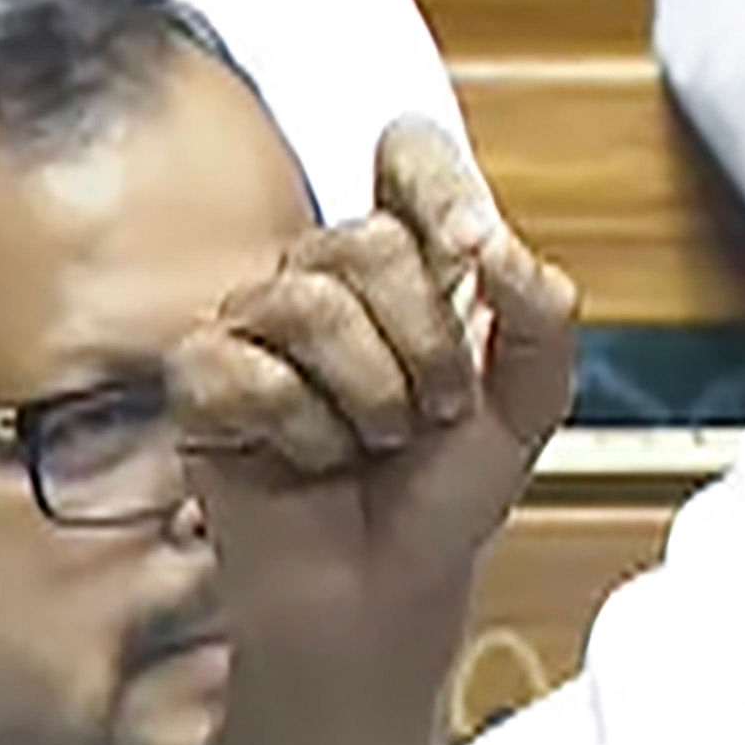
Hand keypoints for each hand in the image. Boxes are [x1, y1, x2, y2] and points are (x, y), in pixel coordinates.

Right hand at [174, 121, 581, 647]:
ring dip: (371, 397)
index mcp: (409, 261)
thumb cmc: (445, 496)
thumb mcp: (531, 403)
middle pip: (368, 240)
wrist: (386, 591)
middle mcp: (328, 276)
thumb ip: (541, 314)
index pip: (409, 153)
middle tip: (435, 410)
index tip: (470, 245)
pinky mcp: (204, 376)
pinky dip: (304, 434)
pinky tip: (311, 457)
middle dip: (426, 345)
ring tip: (377, 440)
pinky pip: (252, 372)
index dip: (437, 181)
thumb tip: (496, 243)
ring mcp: (258, 322)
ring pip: (309, 301)